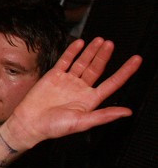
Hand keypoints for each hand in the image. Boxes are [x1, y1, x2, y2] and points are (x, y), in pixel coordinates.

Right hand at [3, 38, 140, 150]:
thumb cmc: (54, 127)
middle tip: (110, 44)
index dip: (125, 71)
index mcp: (90, 100)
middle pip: (97, 68)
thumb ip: (104, 115)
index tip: (136, 60)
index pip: (113, 82)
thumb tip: (126, 112)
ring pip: (83, 62)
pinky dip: (72, 51)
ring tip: (100, 41)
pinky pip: (65, 61)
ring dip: (91, 51)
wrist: (29, 122)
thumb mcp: (82, 122)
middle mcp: (80, 89)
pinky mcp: (54, 76)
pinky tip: (80, 43)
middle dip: (104, 56)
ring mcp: (67, 81)